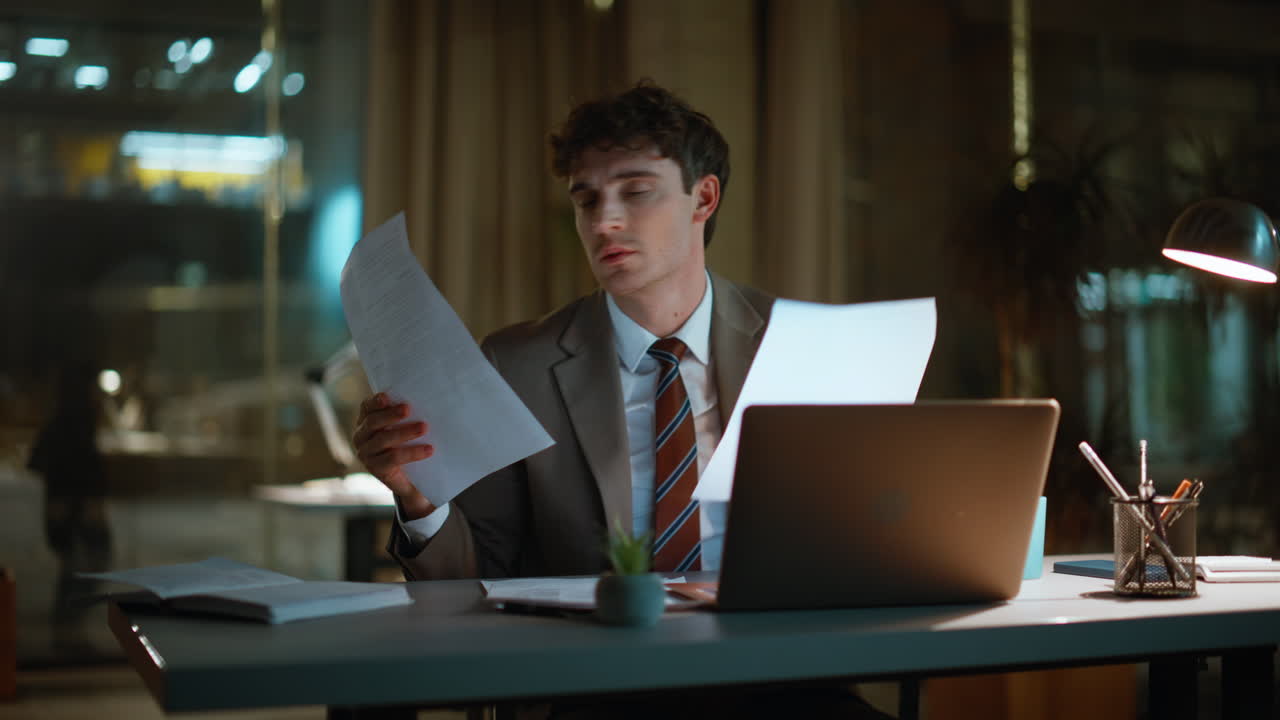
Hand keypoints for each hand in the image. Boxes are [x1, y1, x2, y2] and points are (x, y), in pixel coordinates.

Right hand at [352, 392, 435, 519]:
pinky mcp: (376, 469)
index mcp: (365, 422)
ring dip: (405, 432)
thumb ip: (405, 415)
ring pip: (384, 440)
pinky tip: (428, 450)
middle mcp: (361, 437)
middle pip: (373, 422)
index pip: (366, 408)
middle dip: (391, 414)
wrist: (410, 480)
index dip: (375, 402)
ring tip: (424, 427)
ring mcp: (366, 454)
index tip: (386, 397)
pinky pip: (393, 458)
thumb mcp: (403, 428)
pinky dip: (412, 453)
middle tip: (408, 409)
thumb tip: (425, 398)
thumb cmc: (406, 445)